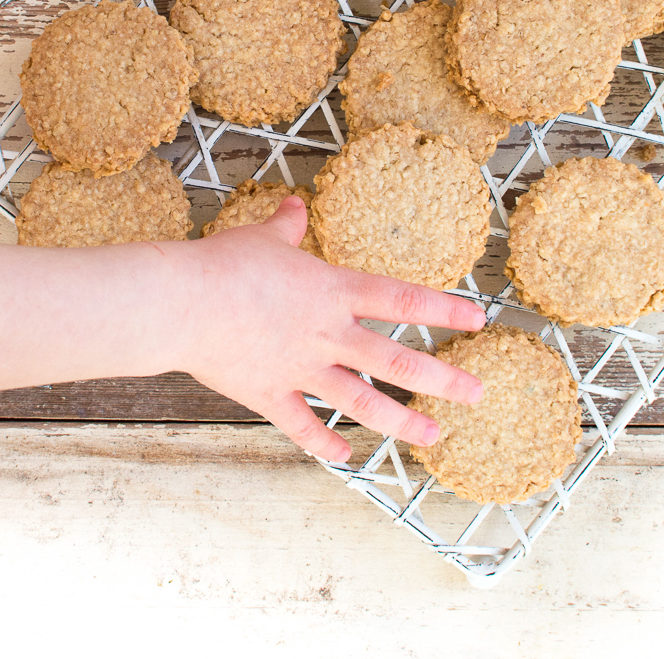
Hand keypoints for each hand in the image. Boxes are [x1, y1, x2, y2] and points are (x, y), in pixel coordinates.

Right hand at [180, 196, 485, 462]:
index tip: (478, 321)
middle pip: (397, 362)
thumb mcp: (263, 236)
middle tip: (476, 394)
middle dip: (442, 379)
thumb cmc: (225, 264)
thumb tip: (295, 205)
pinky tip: (345, 458)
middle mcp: (328, 334)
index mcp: (333, 291)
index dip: (443, 310)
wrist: (184, 303)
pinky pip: (303, 426)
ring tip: (433, 435)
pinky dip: (324, 444)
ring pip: (363, 402)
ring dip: (401, 421)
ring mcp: (303, 369)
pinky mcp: (271, 395)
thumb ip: (286, 224)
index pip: (402, 299)